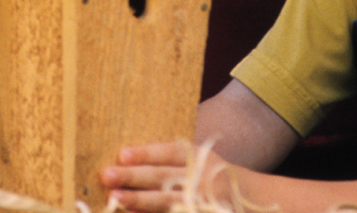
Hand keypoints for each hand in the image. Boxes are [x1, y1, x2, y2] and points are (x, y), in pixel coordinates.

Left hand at [100, 141, 234, 212]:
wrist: (249, 200)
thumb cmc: (211, 175)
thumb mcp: (201, 158)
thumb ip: (172, 158)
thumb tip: (128, 156)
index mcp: (199, 157)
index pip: (170, 153)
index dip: (147, 153)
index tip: (122, 154)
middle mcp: (200, 179)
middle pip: (163, 178)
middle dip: (134, 177)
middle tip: (107, 174)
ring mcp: (202, 202)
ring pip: (165, 203)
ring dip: (138, 202)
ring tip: (114, 198)